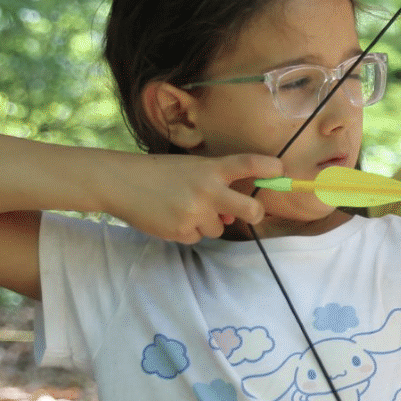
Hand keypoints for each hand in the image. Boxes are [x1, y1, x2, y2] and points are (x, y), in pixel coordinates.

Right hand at [111, 153, 281, 242]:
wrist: (120, 182)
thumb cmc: (159, 173)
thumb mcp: (190, 169)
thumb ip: (215, 185)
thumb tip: (234, 216)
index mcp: (210, 168)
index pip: (247, 164)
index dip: (269, 167)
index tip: (280, 171)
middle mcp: (207, 190)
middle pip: (250, 209)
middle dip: (255, 214)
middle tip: (253, 214)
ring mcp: (195, 212)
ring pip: (220, 228)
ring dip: (208, 221)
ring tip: (183, 207)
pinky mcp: (182, 231)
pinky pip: (198, 237)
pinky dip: (189, 230)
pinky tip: (171, 216)